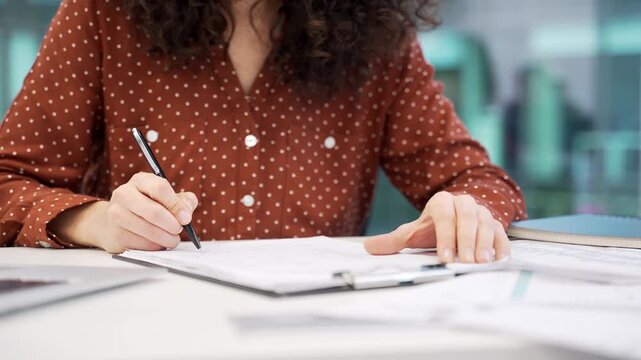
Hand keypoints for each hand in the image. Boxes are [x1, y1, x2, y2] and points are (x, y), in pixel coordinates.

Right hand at [50, 172, 197, 252]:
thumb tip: (186, 214)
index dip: (176, 205)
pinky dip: (155, 246)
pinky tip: (157, 243)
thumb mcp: (167, 198)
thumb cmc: (149, 207)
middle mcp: (124, 194)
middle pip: (154, 212)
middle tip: (179, 230)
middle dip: (173, 225)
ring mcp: (116, 214)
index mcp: (140, 181)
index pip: (160, 188)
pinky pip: (142, 244)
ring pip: (149, 231)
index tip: (186, 218)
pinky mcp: (115, 234)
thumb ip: (184, 202)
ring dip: (166, 239)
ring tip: (172, 239)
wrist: (115, 222)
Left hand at [364, 192, 509, 262]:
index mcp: (442, 202)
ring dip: (484, 244)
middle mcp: (464, 203)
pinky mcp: (497, 224)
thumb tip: (368, 247)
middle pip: (467, 217)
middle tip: (465, 261)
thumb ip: (393, 240)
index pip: (443, 215)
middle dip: (466, 240)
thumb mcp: (414, 232)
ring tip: (481, 263)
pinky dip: (501, 247)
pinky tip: (498, 260)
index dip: (445, 236)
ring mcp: (482, 213)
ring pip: (486, 224)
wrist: (459, 215)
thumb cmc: (434, 226)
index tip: (444, 257)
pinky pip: (502, 233)